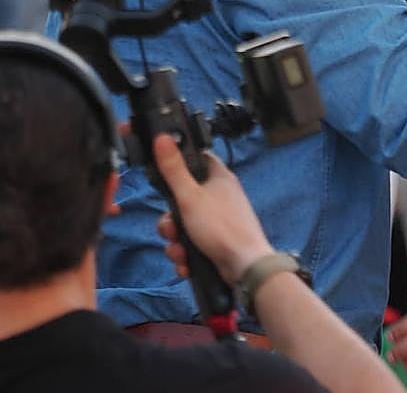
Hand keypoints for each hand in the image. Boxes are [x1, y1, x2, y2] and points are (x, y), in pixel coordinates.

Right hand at [152, 133, 273, 283]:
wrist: (244, 267)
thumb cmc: (221, 228)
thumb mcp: (190, 197)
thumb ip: (173, 169)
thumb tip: (163, 138)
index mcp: (219, 178)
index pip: (196, 159)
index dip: (178, 165)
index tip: (165, 177)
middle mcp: (220, 196)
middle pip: (184, 199)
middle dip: (171, 220)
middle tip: (171, 229)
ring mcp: (218, 220)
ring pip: (185, 225)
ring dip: (176, 241)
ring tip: (180, 250)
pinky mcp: (217, 240)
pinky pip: (193, 243)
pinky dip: (186, 254)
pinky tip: (187, 262)